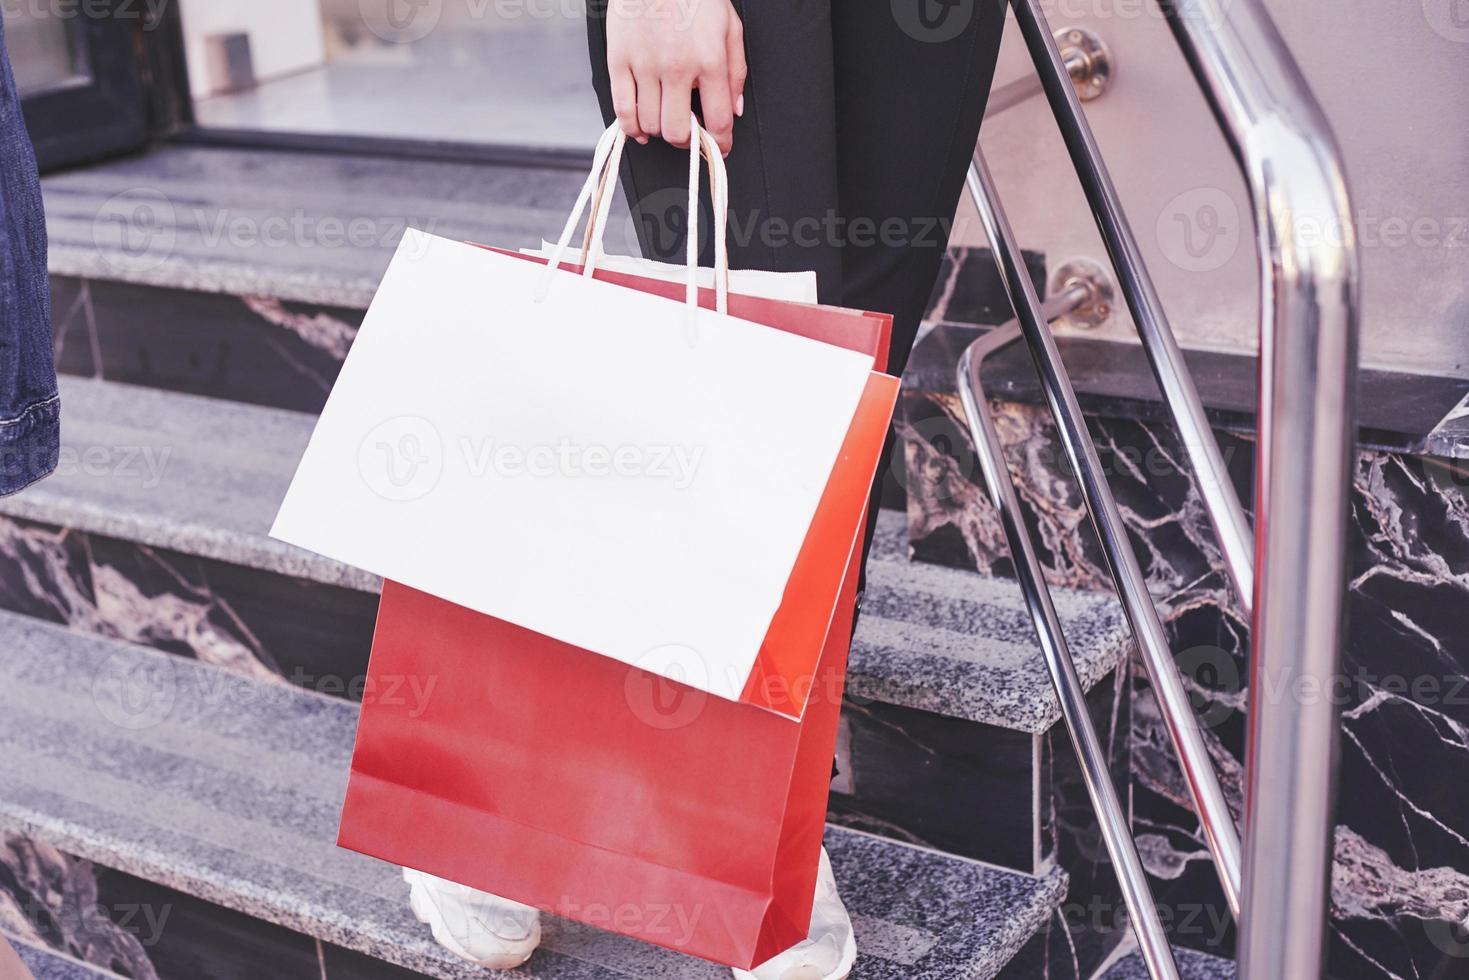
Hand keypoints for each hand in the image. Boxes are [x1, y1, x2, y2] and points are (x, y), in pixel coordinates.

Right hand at [604, 0, 746, 154]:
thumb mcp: (729, 27)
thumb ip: (736, 71)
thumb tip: (733, 110)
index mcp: (709, 61)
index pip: (717, 120)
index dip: (719, 143)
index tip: (718, 148)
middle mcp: (677, 67)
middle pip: (677, 131)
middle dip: (685, 139)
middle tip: (687, 130)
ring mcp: (645, 65)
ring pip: (649, 124)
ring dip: (658, 130)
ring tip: (663, 119)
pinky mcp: (619, 60)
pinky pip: (622, 108)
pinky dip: (630, 126)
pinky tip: (639, 128)